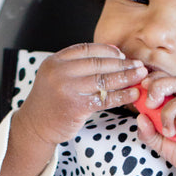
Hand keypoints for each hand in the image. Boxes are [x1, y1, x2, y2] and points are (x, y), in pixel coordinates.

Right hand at [15, 43, 147, 146]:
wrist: (35, 126)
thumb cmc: (50, 101)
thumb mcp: (56, 76)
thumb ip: (78, 64)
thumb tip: (113, 51)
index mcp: (55, 61)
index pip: (86, 49)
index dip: (107, 50)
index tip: (122, 54)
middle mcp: (60, 72)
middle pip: (98, 63)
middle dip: (122, 63)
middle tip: (138, 64)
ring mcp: (67, 89)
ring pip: (104, 79)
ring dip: (126, 77)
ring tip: (140, 76)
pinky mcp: (76, 107)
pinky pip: (105, 99)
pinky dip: (122, 96)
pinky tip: (133, 94)